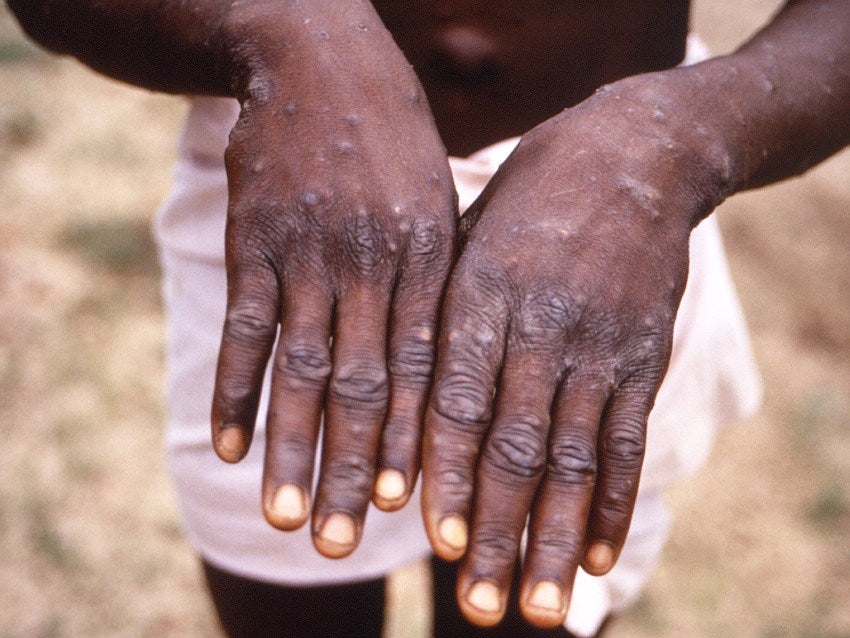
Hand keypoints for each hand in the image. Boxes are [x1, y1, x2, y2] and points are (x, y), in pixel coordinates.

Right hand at [210, 8, 455, 557]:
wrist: (322, 62)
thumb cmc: (393, 143)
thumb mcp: (440, 201)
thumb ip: (441, 281)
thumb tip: (448, 367)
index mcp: (428, 259)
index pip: (425, 369)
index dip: (417, 442)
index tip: (411, 508)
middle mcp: (371, 265)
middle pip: (364, 386)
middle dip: (356, 468)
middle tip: (347, 543)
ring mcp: (309, 254)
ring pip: (300, 369)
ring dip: (292, 448)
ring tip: (287, 516)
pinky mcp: (255, 243)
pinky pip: (243, 328)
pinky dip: (233, 389)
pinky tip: (225, 445)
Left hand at [422, 72, 731, 626]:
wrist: (632, 155)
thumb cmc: (527, 200)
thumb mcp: (468, 236)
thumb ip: (438, 314)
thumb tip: (395, 400)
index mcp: (481, 293)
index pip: (455, 399)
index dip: (444, 472)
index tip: (431, 540)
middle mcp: (540, 325)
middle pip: (514, 444)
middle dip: (494, 530)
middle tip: (476, 606)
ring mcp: (598, 343)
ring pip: (573, 457)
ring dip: (552, 537)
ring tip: (535, 606)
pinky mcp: (643, 354)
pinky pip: (627, 439)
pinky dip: (612, 502)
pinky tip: (595, 555)